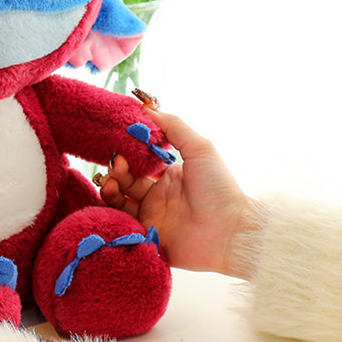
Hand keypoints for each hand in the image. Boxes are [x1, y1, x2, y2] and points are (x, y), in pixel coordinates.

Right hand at [101, 110, 259, 275]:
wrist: (230, 233)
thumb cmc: (219, 188)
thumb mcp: (200, 149)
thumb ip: (174, 127)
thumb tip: (147, 107)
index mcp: (171, 174)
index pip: (141, 159)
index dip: (129, 150)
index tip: (120, 140)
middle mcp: (159, 194)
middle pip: (127, 177)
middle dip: (118, 167)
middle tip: (117, 162)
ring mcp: (152, 215)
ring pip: (120, 198)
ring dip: (111, 186)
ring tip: (112, 180)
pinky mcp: (146, 234)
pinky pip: (121, 219)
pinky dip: (111, 207)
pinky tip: (111, 195)